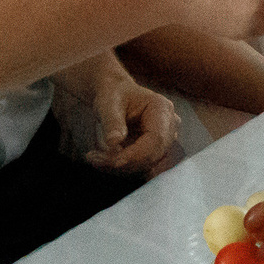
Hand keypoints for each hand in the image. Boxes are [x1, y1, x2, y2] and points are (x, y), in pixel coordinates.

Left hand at [53, 60, 180, 175]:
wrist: (116, 96)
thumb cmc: (114, 95)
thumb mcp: (109, 104)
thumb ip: (112, 122)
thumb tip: (113, 143)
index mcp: (162, 109)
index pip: (156, 139)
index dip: (136, 155)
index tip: (112, 161)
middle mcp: (169, 126)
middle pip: (153, 155)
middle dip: (124, 163)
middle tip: (94, 159)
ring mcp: (165, 141)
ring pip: (147, 165)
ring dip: (120, 168)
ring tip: (95, 158)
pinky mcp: (155, 152)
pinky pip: (141, 166)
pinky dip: (121, 168)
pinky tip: (104, 160)